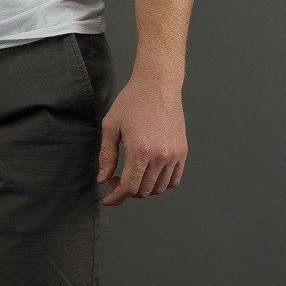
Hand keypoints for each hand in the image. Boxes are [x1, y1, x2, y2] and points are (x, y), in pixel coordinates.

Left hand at [96, 73, 187, 206]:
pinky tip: (149, 174)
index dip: (116, 197)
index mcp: (140, 151)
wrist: (157, 85)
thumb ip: (106, 156)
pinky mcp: (182, 151)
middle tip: (115, 179)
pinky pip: (174, 179)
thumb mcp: (111, 126)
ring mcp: (174, 155)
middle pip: (144, 190)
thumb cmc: (132, 102)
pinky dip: (161, 184)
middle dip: (127, 191)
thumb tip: (103, 179)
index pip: (129, 188)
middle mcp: (160, 156)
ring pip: (159, 188)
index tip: (107, 199)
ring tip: (131, 175)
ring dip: (143, 189)